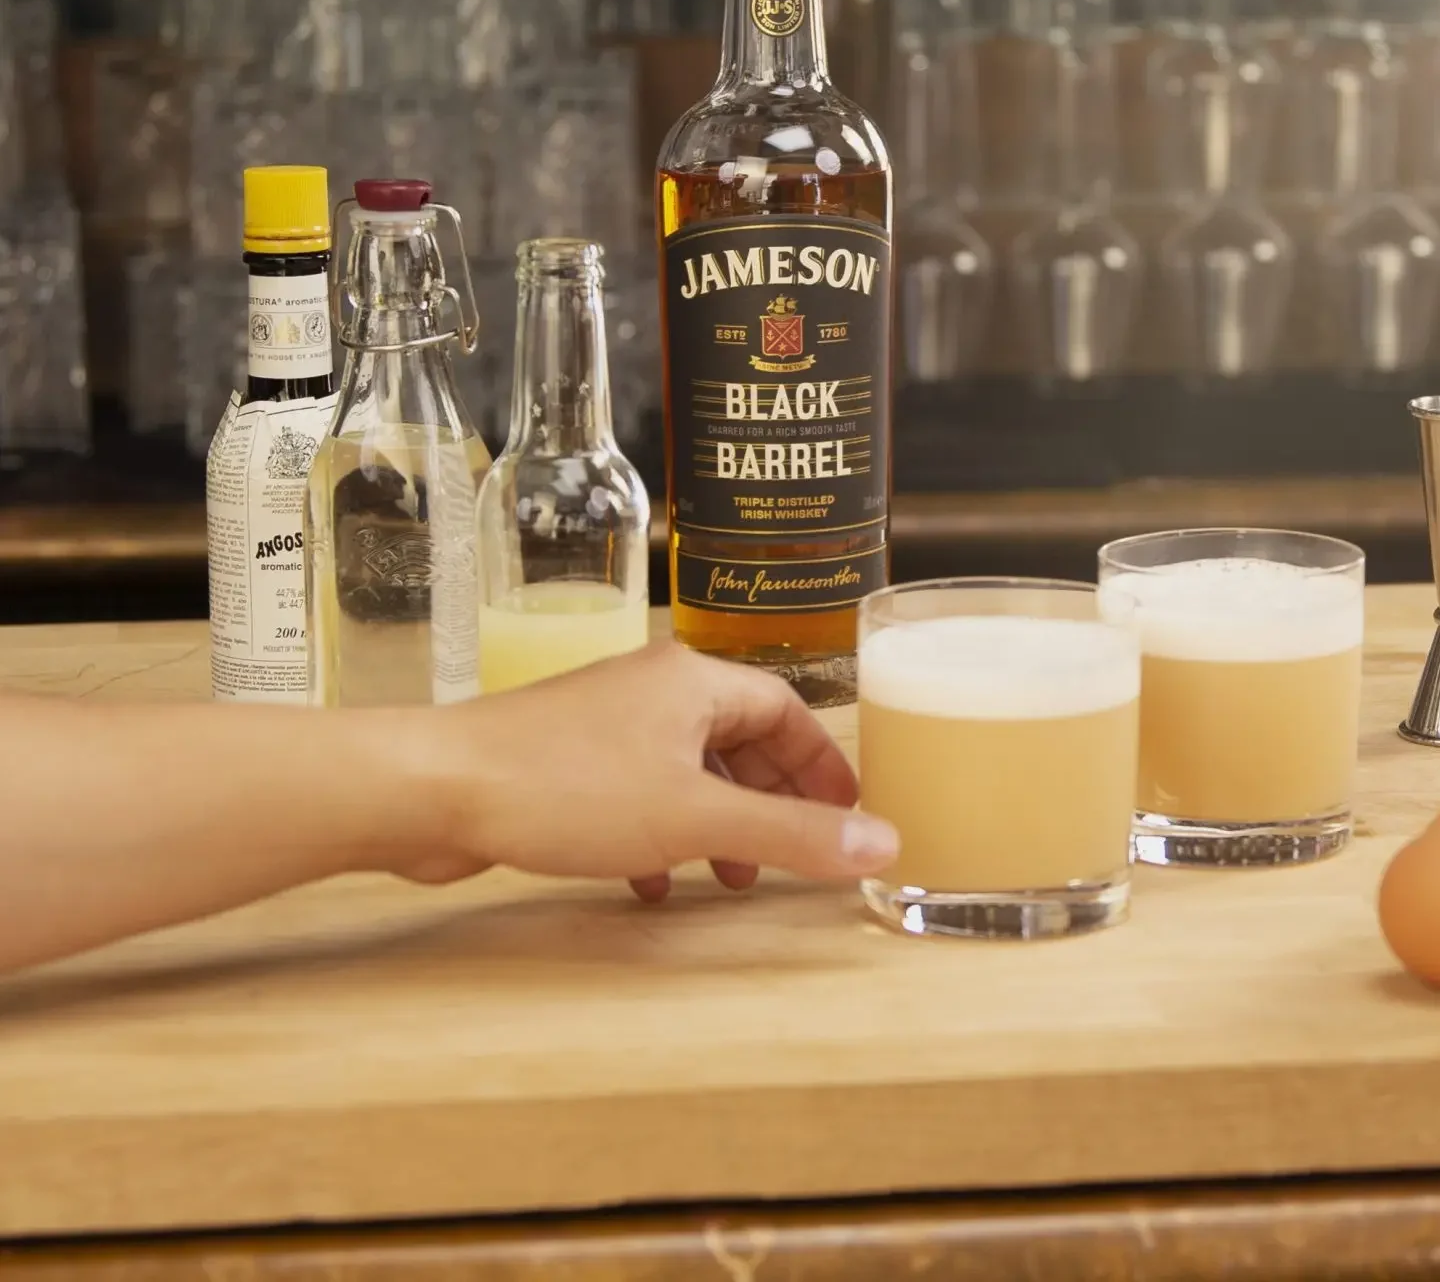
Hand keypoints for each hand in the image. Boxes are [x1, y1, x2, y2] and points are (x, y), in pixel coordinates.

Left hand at [388, 640, 899, 900]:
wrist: (434, 789)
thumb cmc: (567, 789)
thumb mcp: (694, 818)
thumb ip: (790, 833)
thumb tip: (884, 841)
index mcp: (692, 680)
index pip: (784, 710)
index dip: (821, 764)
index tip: (849, 815)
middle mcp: (651, 688)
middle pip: (737, 736)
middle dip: (769, 799)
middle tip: (793, 853)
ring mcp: (603, 722)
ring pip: (685, 768)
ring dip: (716, 821)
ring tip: (728, 878)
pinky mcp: (563, 758)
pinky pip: (635, 790)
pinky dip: (659, 832)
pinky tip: (651, 882)